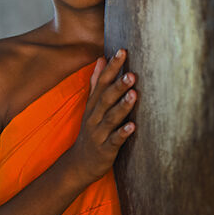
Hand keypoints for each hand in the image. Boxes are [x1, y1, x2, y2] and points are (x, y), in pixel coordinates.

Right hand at [68, 48, 136, 184]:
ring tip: (134, 94)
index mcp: (94, 104)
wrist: (79, 163)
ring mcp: (99, 133)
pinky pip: (115, 140)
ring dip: (122, 106)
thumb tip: (101, 58)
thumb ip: (96, 82)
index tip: (122, 51)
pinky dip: (123, 133)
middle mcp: (95, 116)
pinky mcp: (106, 149)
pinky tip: (132, 126)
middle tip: (132, 74)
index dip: (112, 67)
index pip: (102, 82)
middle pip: (106, 98)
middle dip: (119, 85)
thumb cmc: (92, 130)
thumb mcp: (91, 105)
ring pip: (111, 118)